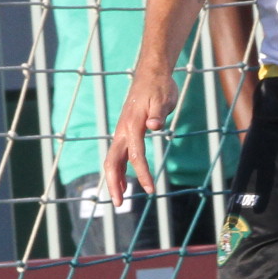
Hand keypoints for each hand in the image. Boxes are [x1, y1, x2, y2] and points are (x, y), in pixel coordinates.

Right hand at [101, 65, 179, 202]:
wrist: (152, 74)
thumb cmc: (160, 87)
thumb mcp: (164, 98)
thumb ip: (159, 113)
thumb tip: (155, 125)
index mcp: (132, 125)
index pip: (135, 155)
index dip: (142, 173)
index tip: (150, 189)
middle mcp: (123, 130)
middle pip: (113, 161)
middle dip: (114, 184)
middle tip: (119, 204)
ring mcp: (122, 132)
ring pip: (113, 159)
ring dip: (114, 179)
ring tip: (120, 198)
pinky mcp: (125, 132)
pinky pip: (118, 154)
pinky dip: (119, 169)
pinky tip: (123, 181)